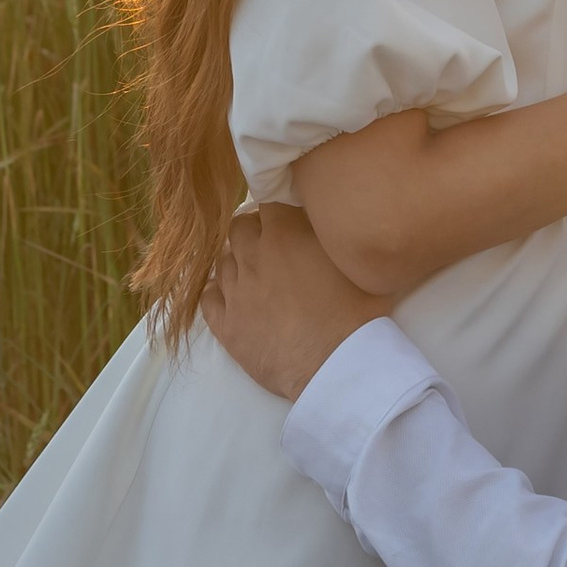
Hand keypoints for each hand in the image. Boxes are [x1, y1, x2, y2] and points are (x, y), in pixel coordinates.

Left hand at [201, 205, 393, 401]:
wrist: (336, 366)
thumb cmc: (357, 313)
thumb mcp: (358, 261)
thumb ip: (338, 234)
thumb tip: (334, 221)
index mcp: (284, 234)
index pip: (268, 200)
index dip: (278, 208)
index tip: (288, 217)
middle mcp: (253, 256)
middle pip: (239, 226)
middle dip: (254, 231)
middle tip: (273, 246)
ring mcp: (235, 291)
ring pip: (222, 260)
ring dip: (237, 261)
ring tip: (256, 275)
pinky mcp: (226, 325)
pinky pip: (208, 297)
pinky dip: (218, 293)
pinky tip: (234, 298)